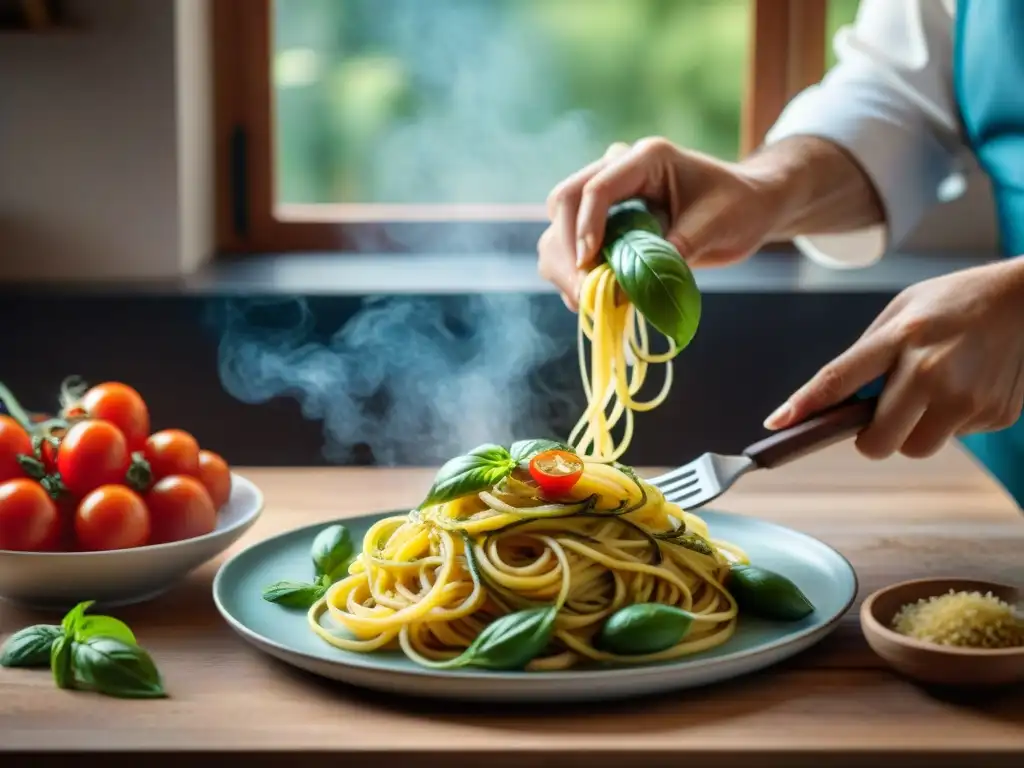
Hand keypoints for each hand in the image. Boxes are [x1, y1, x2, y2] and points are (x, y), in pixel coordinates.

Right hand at [537, 138, 781, 309]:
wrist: (745, 208)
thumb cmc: (737, 208)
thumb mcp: (713, 227)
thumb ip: (672, 252)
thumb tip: (625, 289)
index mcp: (645, 158)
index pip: (596, 188)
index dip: (586, 228)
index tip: (589, 266)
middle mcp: (616, 169)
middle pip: (565, 202)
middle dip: (567, 250)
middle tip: (583, 293)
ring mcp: (605, 195)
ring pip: (559, 226)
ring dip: (563, 265)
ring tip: (584, 301)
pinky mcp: (602, 221)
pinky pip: (570, 246)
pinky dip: (571, 274)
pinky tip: (589, 298)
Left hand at [764, 259, 1023, 458]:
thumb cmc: (957, 302)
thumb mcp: (903, 311)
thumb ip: (868, 353)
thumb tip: (832, 399)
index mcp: (901, 337)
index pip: (839, 378)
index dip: (805, 405)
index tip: (778, 424)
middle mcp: (931, 370)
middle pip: (878, 442)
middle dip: (869, 439)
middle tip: (874, 422)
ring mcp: (967, 397)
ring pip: (915, 448)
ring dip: (911, 433)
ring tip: (928, 396)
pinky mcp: (995, 414)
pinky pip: (954, 437)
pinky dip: (950, 421)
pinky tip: (966, 386)